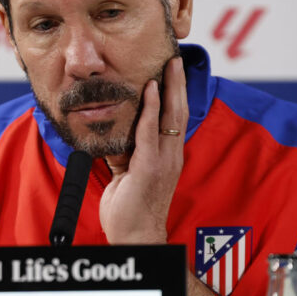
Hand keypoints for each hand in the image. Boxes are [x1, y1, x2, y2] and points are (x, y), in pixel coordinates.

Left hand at [99, 56, 187, 244]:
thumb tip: (116, 134)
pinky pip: (150, 132)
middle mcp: (171, 156)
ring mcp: (163, 161)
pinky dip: (151, 108)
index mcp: (167, 157)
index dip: (176, 95)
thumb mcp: (126, 174)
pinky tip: (150, 90)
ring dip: (170, 88)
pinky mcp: (149, 167)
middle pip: (179, 112)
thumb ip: (126, 152)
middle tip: (175, 58)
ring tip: (169, 64)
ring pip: (171, 117)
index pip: (175, 119)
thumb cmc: (130, 210)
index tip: (173, 72)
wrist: (135, 237)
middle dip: (178, 83)